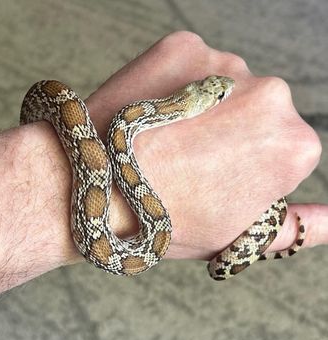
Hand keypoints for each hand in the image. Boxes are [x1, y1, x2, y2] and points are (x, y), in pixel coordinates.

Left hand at [85, 31, 324, 260]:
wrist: (100, 189)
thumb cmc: (169, 220)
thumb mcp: (240, 235)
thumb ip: (298, 228)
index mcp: (293, 145)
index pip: (281, 150)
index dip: (245, 167)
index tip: (215, 178)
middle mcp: (271, 95)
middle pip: (255, 113)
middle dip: (229, 134)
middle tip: (188, 159)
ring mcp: (225, 64)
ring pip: (222, 89)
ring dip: (201, 109)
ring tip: (167, 139)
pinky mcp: (184, 46)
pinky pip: (190, 68)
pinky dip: (176, 89)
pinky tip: (154, 116)